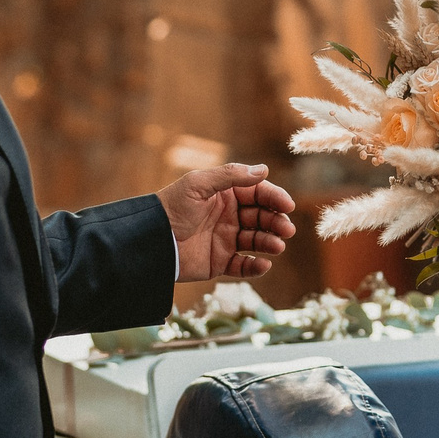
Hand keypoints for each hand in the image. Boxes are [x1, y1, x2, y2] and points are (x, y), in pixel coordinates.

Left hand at [159, 162, 295, 281]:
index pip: (258, 194)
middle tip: (286, 229)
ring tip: (277, 246)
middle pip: (262, 217)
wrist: (150, 241)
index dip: (274, 198)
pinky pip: (243, 266)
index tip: (287, 205)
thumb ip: (231, 175)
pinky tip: (264, 264)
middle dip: (276, 222)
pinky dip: (255, 267)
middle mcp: (229, 216)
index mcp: (225, 195)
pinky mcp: (219, 262)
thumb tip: (264, 170)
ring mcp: (225, 239)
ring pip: (256, 241)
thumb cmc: (171, 208)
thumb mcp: (198, 184)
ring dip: (270, 243)